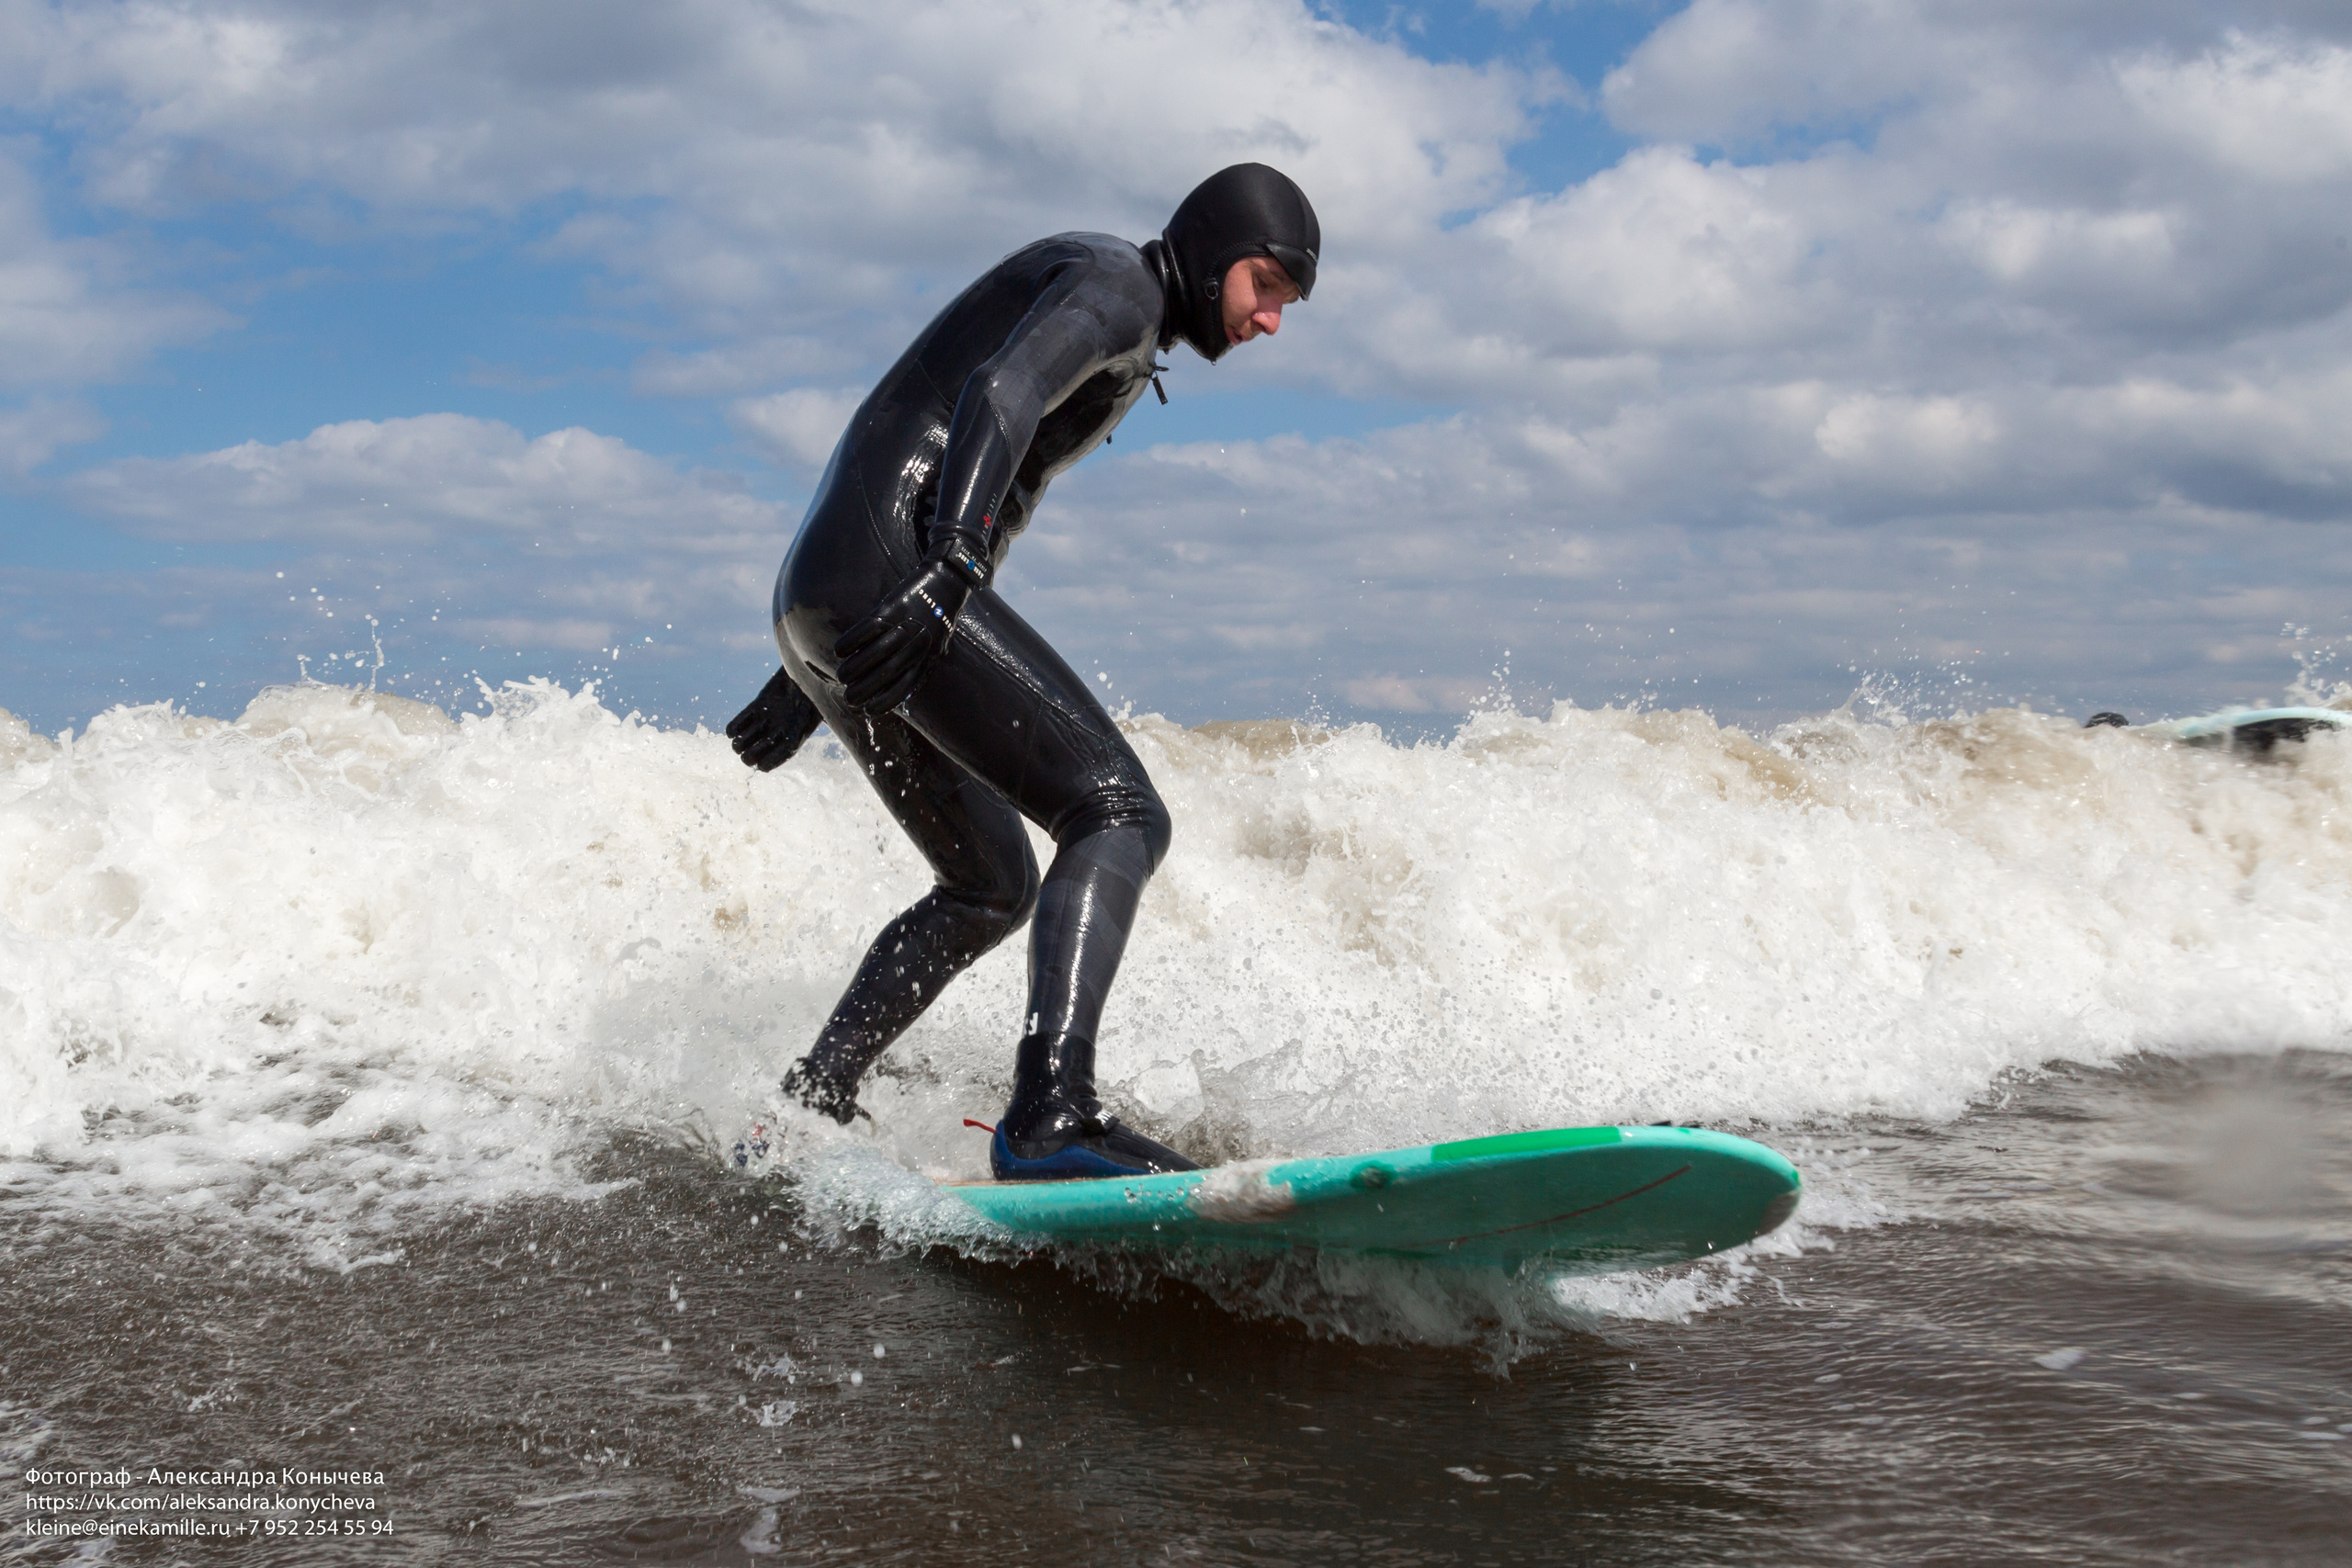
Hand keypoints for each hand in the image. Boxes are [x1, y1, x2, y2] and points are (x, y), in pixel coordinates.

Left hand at [725, 667, 823, 770]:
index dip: (767, 764)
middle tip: (751, 747)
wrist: (804, 669)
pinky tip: (734, 730)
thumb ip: (811, 719)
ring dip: (738, 744)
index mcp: (794, 738)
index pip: (776, 761)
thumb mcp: (816, 704)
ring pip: (741, 745)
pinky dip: (733, 729)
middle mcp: (778, 733)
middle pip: (754, 757)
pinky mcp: (755, 708)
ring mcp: (764, 721)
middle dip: (750, 756)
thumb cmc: (815, 686)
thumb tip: (805, 731)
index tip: (763, 761)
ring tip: (740, 738)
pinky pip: (736, 726)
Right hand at [834, 559, 970, 712]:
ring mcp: (904, 626)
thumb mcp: (936, 648)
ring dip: (852, 669)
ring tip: (842, 677)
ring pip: (873, 654)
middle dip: (862, 690)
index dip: (883, 703)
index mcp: (927, 659)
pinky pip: (866, 629)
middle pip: (884, 674)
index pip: (903, 689)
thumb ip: (918, 667)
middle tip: (847, 697)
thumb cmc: (938, 619)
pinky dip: (850, 642)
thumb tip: (897, 691)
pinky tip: (839, 650)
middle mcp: (916, 646)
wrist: (946, 583)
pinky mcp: (893, 608)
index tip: (867, 710)